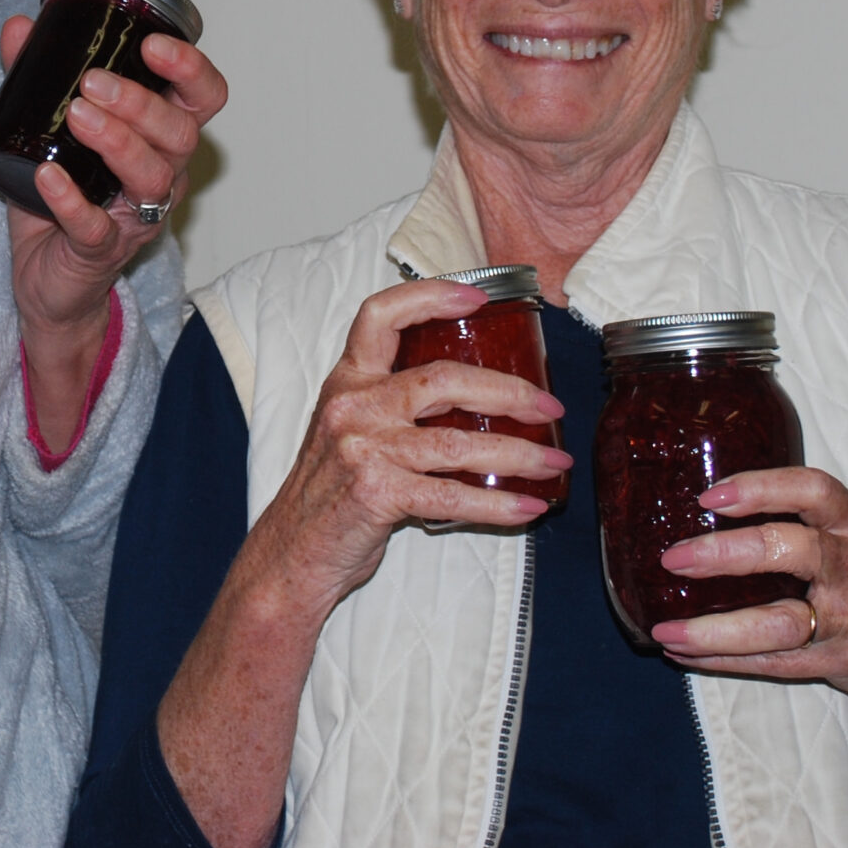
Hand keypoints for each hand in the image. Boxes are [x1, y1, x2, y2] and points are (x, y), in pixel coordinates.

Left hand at [0, 20, 228, 336]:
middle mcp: (162, 176)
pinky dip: (72, 200)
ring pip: (151, 177)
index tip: (152, 44)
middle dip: (141, 102)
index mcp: (161, 139)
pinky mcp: (100, 251)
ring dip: (117, 141)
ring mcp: (135, 217)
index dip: (190, 69)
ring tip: (77, 116)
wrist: (46, 278)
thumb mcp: (51, 130)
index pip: (202, 99)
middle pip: (181, 135)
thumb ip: (38, 78)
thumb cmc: (63, 199)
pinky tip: (49, 176)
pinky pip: (96, 226)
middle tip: (94, 82)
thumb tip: (20, 27)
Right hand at [248, 279, 567, 620]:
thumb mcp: (350, 428)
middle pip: (443, 380)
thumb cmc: (330, 490)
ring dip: (519, 453)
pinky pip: (452, 495)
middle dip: (508, 391)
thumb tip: (478, 397)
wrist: (292, 550)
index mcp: (347, 379)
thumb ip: (394, 404)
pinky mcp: (377, 493)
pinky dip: (498, 503)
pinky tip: (527, 506)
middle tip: (549, 406)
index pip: (381, 316)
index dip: (430, 297)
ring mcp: (364, 449)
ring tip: (554, 462)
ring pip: (459, 443)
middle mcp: (354, 406)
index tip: (478, 297)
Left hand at [651, 467, 847, 847]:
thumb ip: (795, 517)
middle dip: (727, 555)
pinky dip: (724, 661)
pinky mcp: (838, 662)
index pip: (815, 492)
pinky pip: (774, 664)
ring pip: (780, 624)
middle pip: (793, 552)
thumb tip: (698, 503)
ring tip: (667, 630)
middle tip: (674, 559)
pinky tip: (683, 653)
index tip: (709, 496)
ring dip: (716, 630)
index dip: (762, 489)